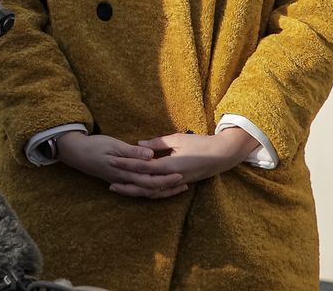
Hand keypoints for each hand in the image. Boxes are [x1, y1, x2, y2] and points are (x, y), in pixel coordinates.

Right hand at [57, 132, 186, 198]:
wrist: (75, 152)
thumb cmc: (94, 145)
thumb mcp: (113, 145)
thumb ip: (132, 152)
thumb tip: (151, 156)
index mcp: (125, 170)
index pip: (149, 178)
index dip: (166, 178)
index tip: (181, 174)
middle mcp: (124, 180)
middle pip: (150, 188)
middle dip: (167, 187)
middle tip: (184, 184)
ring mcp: (121, 182)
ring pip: (144, 192)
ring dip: (160, 191)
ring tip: (175, 188)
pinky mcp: (118, 180)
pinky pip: (137, 190)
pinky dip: (149, 190)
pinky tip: (156, 188)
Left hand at [105, 129, 260, 196]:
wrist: (222, 155)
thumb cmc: (200, 144)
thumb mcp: (177, 139)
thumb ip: (157, 142)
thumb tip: (139, 143)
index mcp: (169, 165)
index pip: (143, 167)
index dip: (127, 165)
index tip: (112, 161)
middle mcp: (171, 177)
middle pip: (145, 185)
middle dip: (127, 185)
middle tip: (110, 184)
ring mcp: (177, 183)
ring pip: (153, 192)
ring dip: (136, 191)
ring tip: (121, 189)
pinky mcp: (180, 184)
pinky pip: (162, 192)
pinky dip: (150, 193)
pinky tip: (140, 191)